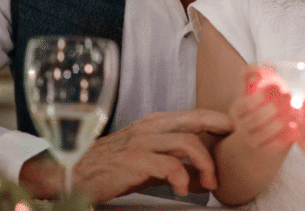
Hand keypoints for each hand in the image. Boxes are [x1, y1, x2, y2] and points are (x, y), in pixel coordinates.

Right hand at [66, 108, 231, 202]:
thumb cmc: (109, 167)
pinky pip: (169, 166)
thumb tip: (199, 175)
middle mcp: (150, 128)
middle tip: (232, 149)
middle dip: (219, 130)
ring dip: (205, 164)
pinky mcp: (134, 161)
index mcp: (154, 124)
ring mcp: (142, 142)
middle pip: (195, 120)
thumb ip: (173, 164)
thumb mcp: (147, 163)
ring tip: (208, 182)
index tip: (233, 131)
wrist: (70, 174)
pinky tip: (182, 189)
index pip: (193, 115)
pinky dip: (182, 178)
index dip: (217, 120)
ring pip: (187, 143)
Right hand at [230, 81, 296, 154]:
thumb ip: (248, 76)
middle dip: (274, 107)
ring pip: (266, 133)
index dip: (262, 95)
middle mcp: (241, 127)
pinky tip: (296, 128)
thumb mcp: (249, 93)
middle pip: (256, 118)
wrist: (256, 136)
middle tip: (289, 97)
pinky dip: (286, 137)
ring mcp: (251, 141)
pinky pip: (275, 146)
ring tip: (294, 111)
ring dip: (282, 121)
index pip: (246, 104)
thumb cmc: (256, 108)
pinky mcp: (264, 152)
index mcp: (236, 111)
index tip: (277, 86)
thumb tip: (255, 69)